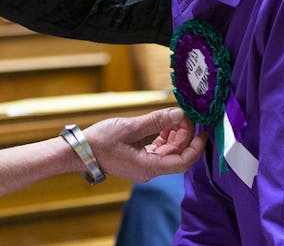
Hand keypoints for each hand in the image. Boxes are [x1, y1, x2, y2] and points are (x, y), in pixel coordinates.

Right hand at [83, 107, 205, 182]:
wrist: (79, 151)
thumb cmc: (100, 142)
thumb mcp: (129, 127)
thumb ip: (156, 121)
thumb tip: (178, 113)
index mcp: (148, 167)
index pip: (182, 162)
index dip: (196, 147)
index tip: (203, 132)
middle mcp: (149, 170)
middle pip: (177, 154)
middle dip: (185, 135)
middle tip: (186, 115)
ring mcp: (145, 165)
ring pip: (169, 151)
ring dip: (175, 134)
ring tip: (175, 116)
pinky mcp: (139, 159)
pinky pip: (159, 149)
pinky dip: (164, 136)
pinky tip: (165, 123)